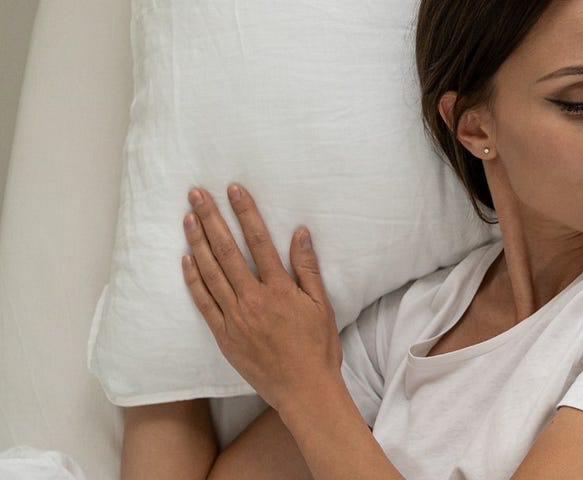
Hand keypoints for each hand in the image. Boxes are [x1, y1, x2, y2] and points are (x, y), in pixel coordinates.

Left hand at [180, 184, 340, 410]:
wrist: (303, 389)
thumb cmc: (318, 348)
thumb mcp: (321, 305)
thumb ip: (307, 268)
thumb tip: (299, 234)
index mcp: (280, 289)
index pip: (259, 241)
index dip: (245, 213)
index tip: (233, 190)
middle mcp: (253, 299)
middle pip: (227, 251)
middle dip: (211, 219)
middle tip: (196, 194)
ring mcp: (235, 317)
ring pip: (210, 272)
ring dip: (197, 241)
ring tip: (187, 217)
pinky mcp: (223, 335)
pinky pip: (203, 302)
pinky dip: (193, 279)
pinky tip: (186, 258)